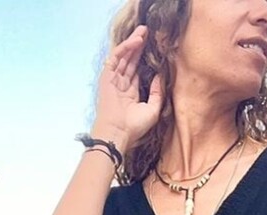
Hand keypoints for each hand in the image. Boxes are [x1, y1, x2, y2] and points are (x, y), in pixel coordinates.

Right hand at [94, 25, 163, 150]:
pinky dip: (126, 48)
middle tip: (148, 32)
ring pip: (124, 56)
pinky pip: (116, 57)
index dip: (144, 58)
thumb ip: (157, 93)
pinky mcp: (107, 77)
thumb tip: (160, 76)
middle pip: (130, 60)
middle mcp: (121, 85)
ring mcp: (113, 80)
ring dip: (133, 42)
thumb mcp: (153, 110)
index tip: (153, 48)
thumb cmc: (134, 127)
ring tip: (143, 31)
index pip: (136, 71)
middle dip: (138, 46)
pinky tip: (136, 41)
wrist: (118, 132)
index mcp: (130, 94)